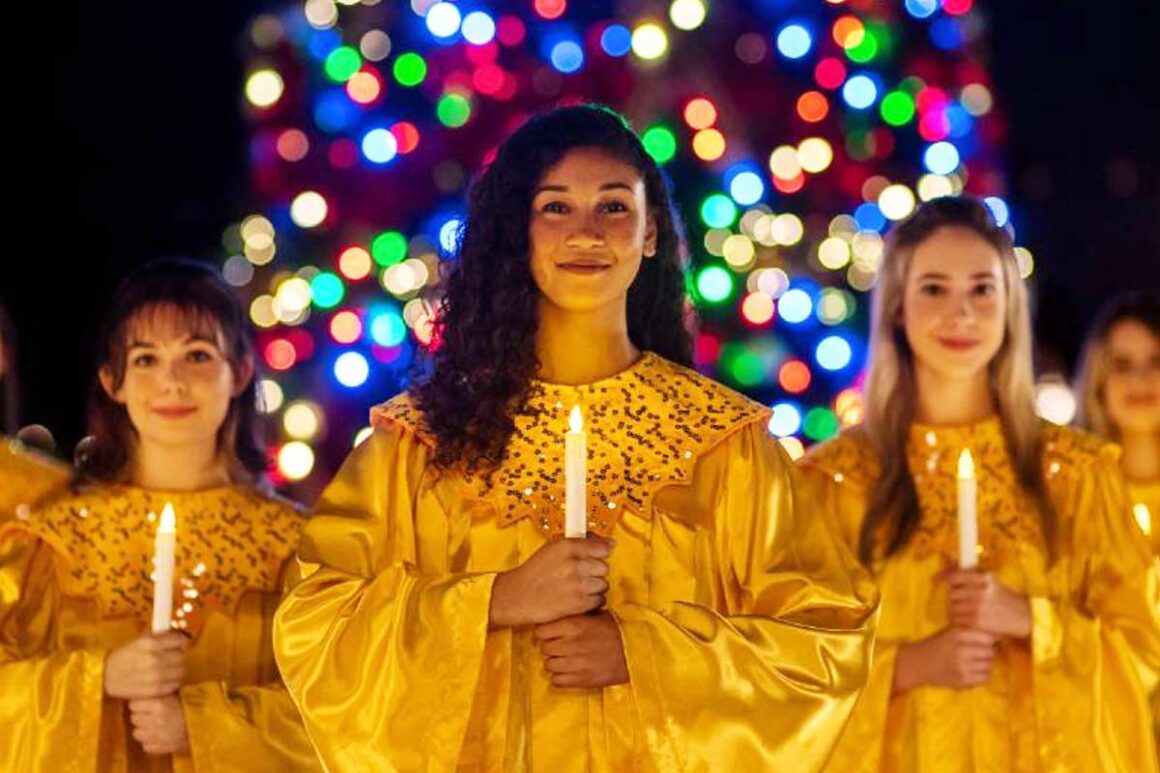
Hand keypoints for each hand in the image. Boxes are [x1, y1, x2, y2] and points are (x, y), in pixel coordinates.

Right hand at [104, 632, 187, 698]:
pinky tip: (163, 679)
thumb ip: (162, 637)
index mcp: (150, 643)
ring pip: (180, 671)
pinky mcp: (154, 690)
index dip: (181, 642)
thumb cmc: (124, 656)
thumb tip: (183, 637)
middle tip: (171, 657)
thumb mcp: (140, 640)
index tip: (180, 643)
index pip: (180, 640)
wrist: (106, 675)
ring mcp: (155, 676)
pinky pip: (174, 684)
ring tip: (167, 668)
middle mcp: (154, 659)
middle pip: (181, 656)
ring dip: (176, 669)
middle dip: (178, 655)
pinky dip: (172, 681)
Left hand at [128, 695, 189, 755]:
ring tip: (154, 726)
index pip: (133, 704)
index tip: (145, 704)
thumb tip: (142, 691)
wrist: (205, 724)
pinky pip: (145, 745)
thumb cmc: (190, 707)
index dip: (139, 703)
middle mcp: (155, 720)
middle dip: (140, 716)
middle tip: (150, 715)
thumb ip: (158, 694)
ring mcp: (156, 736)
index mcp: (159, 704)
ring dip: (143, 730)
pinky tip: (159, 736)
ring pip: (136, 733)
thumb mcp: (175, 695)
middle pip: (133, 718)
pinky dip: (150, 742)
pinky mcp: (158, 748)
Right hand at [489, 537, 611, 627]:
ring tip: (576, 587)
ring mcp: (578, 584)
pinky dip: (591, 601)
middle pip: (604, 567)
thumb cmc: (534, 572)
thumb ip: (580, 542)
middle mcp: (574, 564)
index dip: (599, 553)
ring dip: (594, 587)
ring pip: (604, 584)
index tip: (596, 556)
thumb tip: (610, 543)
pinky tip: (577, 597)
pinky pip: (600, 600)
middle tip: (580, 574)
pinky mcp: (579, 603)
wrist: (518, 596)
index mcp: (567, 546)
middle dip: (594, 571)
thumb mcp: (552, 548)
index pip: (602, 547)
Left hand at [534, 611, 628, 688]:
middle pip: (544, 649)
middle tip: (559, 647)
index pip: (541, 631)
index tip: (550, 633)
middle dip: (550, 648)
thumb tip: (561, 610)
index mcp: (574, 625)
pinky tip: (569, 672)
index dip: (545, 632)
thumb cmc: (617, 630)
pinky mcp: (582, 680)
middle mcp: (571, 644)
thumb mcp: (598, 614)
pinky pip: (557, 681)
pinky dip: (560, 678)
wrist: (636, 652)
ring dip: (555, 663)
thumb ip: (577, 613)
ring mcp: (576, 664)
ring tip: (565, 660)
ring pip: (549, 666)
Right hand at [893, 627, 996, 692]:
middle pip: (990, 652)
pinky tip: (972, 671)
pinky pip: (984, 678)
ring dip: (985, 664)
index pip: (987, 638)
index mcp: (957, 635)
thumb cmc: (936, 645)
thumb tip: (1000, 635)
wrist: (916, 663)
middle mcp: (960, 650)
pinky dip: (982, 675)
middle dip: (987, 652)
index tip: (983, 642)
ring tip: (974, 662)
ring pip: (989, 665)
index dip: (988, 640)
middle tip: (979, 653)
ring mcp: (961, 667)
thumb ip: (971, 631)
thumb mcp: (950, 632)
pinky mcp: (962, 681)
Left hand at [945, 569, 1031, 637]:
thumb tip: (948, 554)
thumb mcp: (989, 578)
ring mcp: (979, 607)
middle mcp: (981, 591)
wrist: (1022, 615)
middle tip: (958, 598)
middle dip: (953, 596)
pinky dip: (957, 620)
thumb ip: (969, 571)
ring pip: (952, 607)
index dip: (944, 576)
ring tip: (962, 609)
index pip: (955, 576)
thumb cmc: (1002, 595)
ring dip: (954, 609)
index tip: (938, 579)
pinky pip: (957, 620)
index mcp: (984, 578)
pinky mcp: (978, 622)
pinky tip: (964, 619)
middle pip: (952, 593)